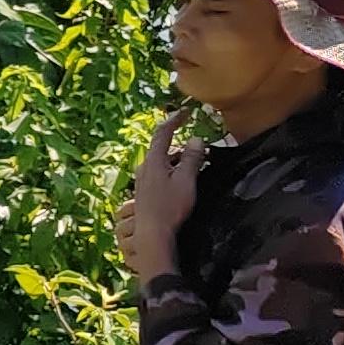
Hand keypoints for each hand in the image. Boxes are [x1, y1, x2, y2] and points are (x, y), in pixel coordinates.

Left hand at [115, 107, 202, 276]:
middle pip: (163, 147)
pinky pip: (160, 172)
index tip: (186, 111)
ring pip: (162, 161)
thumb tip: (196, 139)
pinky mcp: (144, 190)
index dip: (175, 119)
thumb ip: (192, 160)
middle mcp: (144, 166)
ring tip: (196, 167)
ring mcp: (142, 178)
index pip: (163, 132)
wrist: (152, 233)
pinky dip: (173, 170)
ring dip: (178, 160)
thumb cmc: (170, 206)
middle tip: (201, 150)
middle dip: (181, 145)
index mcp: (154, 160)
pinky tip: (183, 182)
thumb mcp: (186, 181)